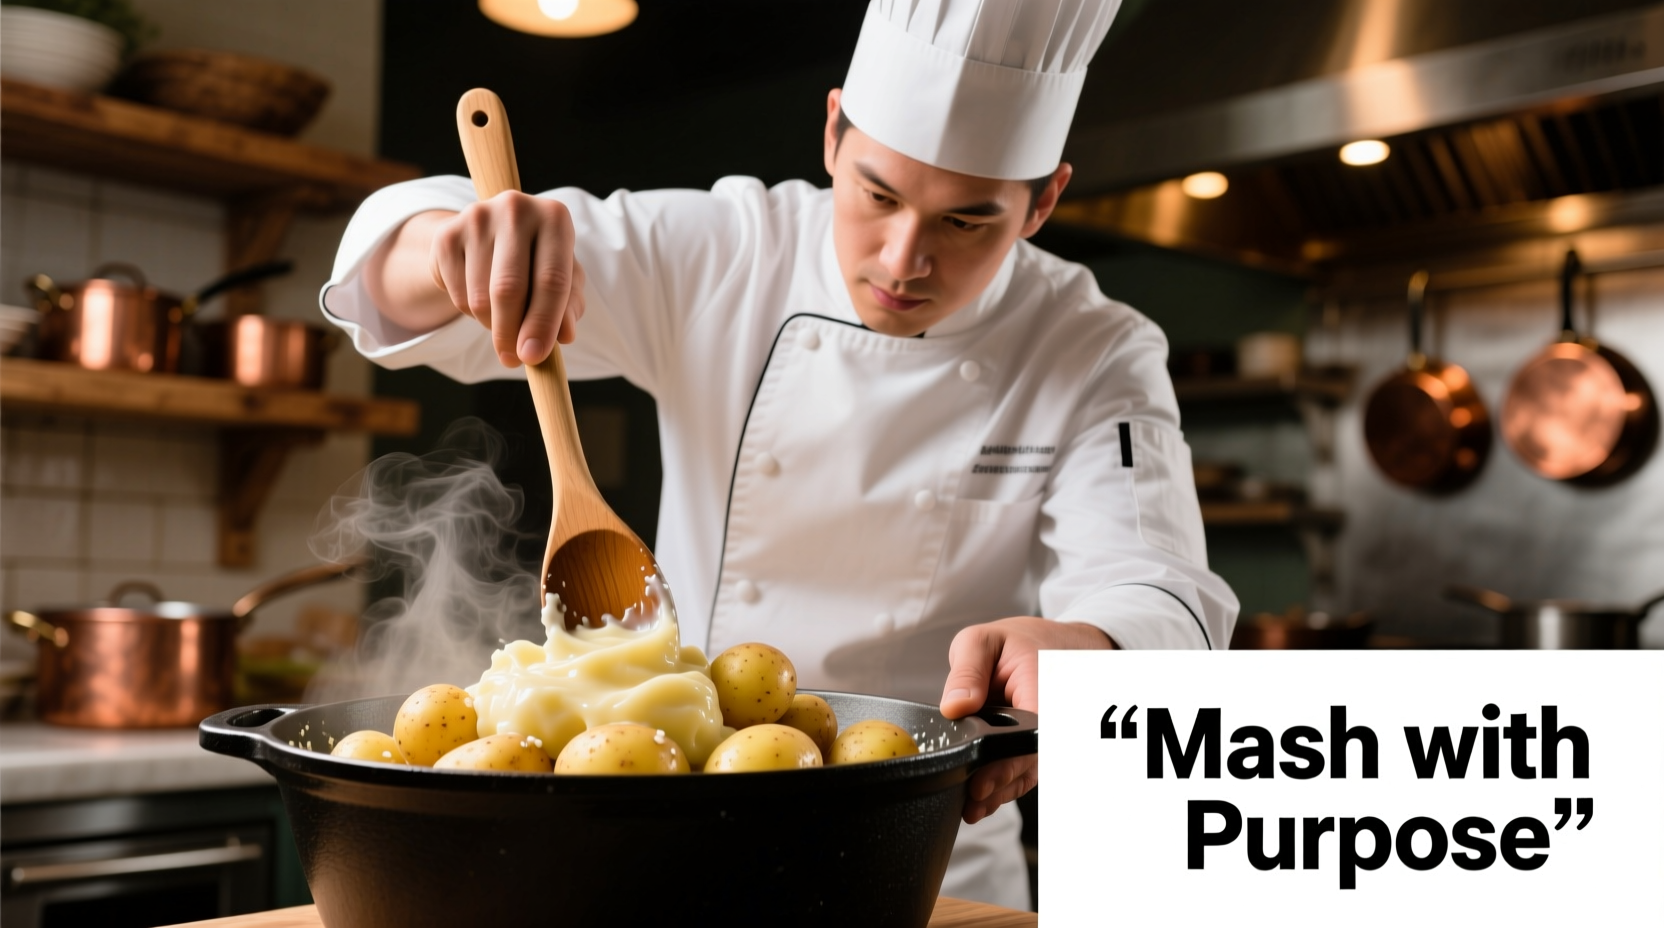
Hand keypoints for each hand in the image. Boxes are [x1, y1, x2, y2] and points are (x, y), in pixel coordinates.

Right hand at [429, 191, 586, 367]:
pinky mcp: (446, 235)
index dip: (543, 324)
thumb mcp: (565, 280)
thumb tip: (564, 335)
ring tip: (503, 319)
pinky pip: (457, 294)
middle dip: (510, 333)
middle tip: (513, 360)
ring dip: (492, 325)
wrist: (493, 234)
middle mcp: (516, 209)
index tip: (534, 357)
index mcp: (555, 217)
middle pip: (508, 289)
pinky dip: (470, 313)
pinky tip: (482, 298)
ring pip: (479, 297)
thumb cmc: (540, 262)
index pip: (551, 280)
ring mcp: (477, 218)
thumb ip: (569, 306)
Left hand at [939, 616, 1114, 824]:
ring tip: (973, 807)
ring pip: (1030, 772)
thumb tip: (955, 706)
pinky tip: (983, 797)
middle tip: (972, 803)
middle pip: (1031, 762)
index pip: (1030, 736)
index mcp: (1043, 688)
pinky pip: (1026, 769)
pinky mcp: (1036, 746)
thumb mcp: (981, 642)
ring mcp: (1046, 735)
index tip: (982, 782)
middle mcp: (1051, 716)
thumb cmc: (1017, 643)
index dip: (1007, 765)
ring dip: (1002, 792)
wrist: (1045, 646)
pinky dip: (1006, 784)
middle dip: (1001, 785)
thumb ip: (967, 672)